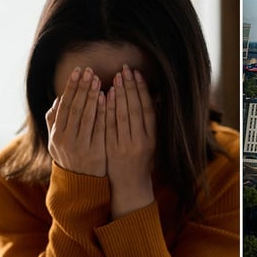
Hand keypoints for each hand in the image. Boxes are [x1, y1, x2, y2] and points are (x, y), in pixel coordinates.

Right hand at [46, 66, 105, 176]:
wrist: (81, 185)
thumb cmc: (70, 158)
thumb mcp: (56, 141)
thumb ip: (54, 121)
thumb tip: (58, 99)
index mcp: (56, 135)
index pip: (64, 106)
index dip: (71, 88)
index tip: (78, 72)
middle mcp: (66, 140)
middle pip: (74, 108)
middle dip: (82, 88)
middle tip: (89, 70)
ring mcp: (81, 146)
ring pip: (86, 116)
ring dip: (92, 96)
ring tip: (98, 79)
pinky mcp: (96, 152)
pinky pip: (99, 128)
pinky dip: (102, 112)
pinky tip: (106, 98)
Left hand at [106, 65, 155, 217]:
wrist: (130, 186)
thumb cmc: (141, 161)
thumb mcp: (151, 142)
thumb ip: (150, 122)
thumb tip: (153, 97)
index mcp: (152, 137)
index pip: (147, 108)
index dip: (142, 90)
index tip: (137, 74)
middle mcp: (140, 140)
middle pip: (134, 109)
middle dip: (129, 87)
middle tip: (124, 70)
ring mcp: (125, 145)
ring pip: (121, 116)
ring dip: (117, 95)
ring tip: (114, 78)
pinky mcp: (111, 149)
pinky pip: (108, 126)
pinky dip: (106, 110)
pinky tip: (103, 96)